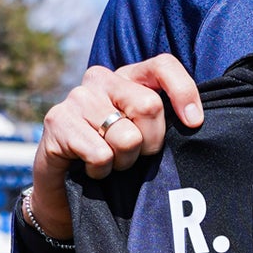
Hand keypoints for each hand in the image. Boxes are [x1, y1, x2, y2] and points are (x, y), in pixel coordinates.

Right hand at [29, 56, 202, 240]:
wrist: (65, 186)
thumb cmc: (113, 157)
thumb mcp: (144, 135)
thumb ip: (163, 120)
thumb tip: (194, 121)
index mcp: (127, 76)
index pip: (163, 66)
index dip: (184, 92)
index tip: (194, 122)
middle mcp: (101, 79)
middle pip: (150, 106)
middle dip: (150, 143)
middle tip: (134, 155)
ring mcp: (77, 97)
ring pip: (127, 137)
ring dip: (124, 162)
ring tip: (109, 161)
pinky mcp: (58, 120)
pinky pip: (101, 154)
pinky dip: (101, 171)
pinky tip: (90, 167)